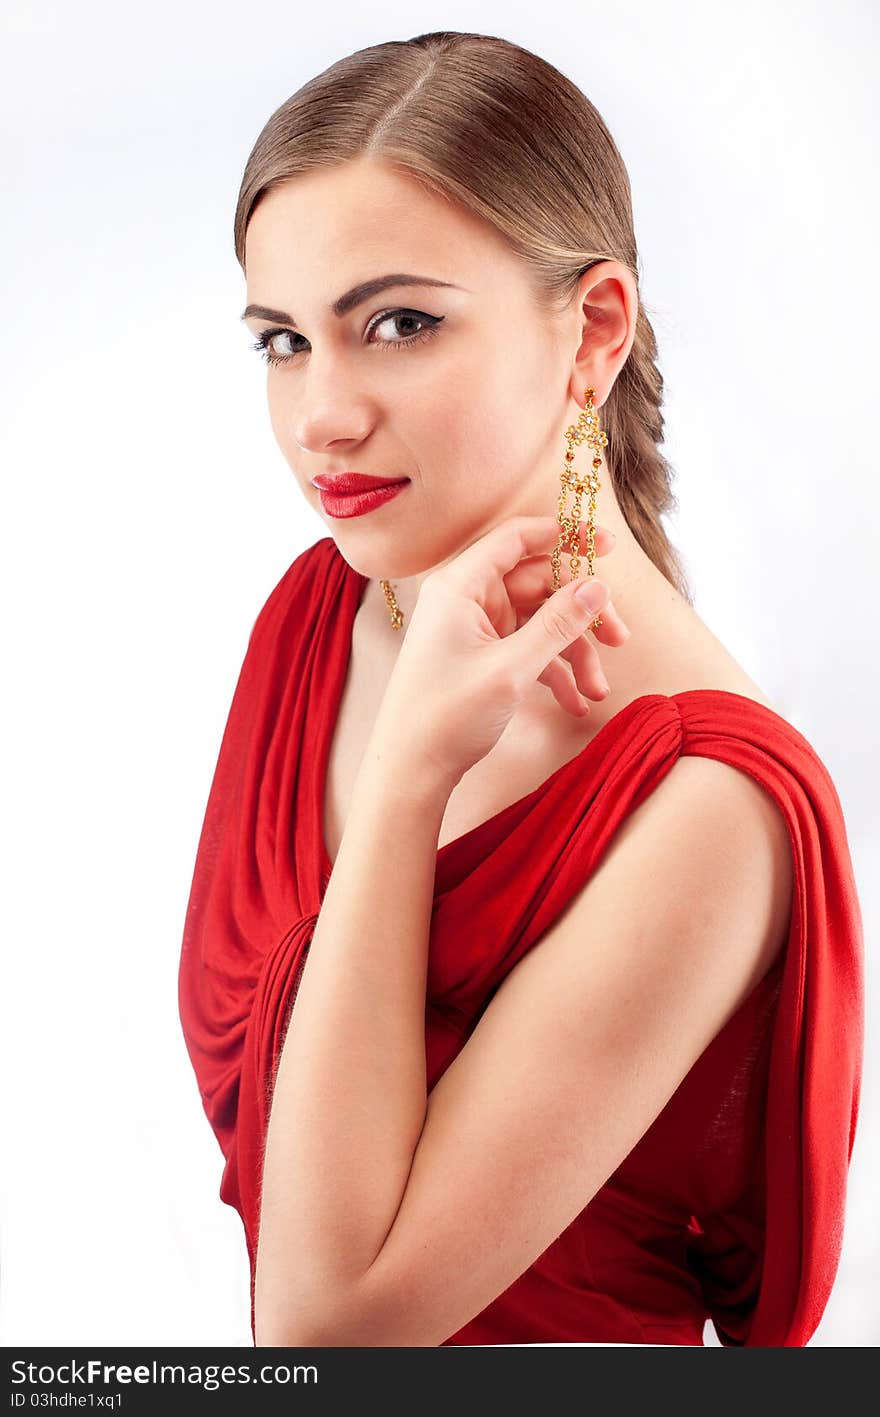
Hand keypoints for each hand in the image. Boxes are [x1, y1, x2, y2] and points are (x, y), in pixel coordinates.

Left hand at [368, 515, 630, 793]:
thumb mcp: (512, 668)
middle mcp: (466, 600)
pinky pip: (528, 650)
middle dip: (582, 613)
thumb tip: (598, 586)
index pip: (517, 539)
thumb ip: (558, 623)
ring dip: (574, 653)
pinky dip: (554, 672)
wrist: (411, 771)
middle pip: (538, 584)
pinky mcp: (481, 658)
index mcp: (461, 586)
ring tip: (598, 689)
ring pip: (539, 623)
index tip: (608, 545)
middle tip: (619, 638)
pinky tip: (576, 703)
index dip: (565, 536)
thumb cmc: (446, 716)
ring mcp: (474, 630)